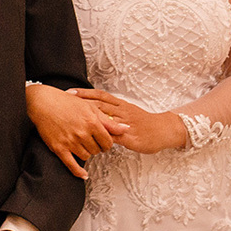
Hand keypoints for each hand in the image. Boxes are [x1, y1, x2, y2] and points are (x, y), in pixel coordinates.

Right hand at [26, 84, 126, 178]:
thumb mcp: (90, 107)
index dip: (107, 142)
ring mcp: (70, 142)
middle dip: (96, 147)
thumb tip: (126, 128)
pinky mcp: (59, 148)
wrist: (43, 103)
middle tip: (90, 141)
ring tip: (80, 144)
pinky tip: (84, 175)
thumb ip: (108, 121)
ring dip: (86, 152)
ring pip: (86, 156)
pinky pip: (72, 165)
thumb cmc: (65, 102)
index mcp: (92, 122)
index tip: (103, 141)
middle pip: (97, 150)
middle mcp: (82, 133)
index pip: (108, 142)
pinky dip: (79, 172)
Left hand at [71, 89, 186, 153]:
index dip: (84, 93)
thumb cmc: (144, 123)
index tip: (69, 92)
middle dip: (81, 103)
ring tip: (73, 118)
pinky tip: (90, 138)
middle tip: (65, 102)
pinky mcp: (130, 137)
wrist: (165, 130)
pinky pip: (114, 136)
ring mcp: (125, 123)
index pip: (100, 95)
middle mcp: (122, 111)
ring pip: (105, 118)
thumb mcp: (128, 112)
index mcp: (121, 105)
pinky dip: (102, 136)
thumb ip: (112, 110)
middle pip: (98, 104)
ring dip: (88, 118)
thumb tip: (94, 109)